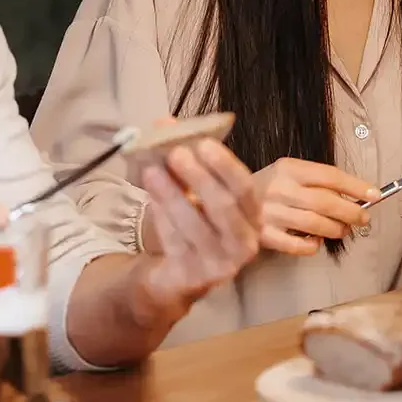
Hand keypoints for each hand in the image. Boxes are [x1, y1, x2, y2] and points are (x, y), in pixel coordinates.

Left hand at [133, 139, 260, 316]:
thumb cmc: (193, 224)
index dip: (225, 166)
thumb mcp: (192, 191)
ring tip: (152, 170)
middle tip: (175, 152)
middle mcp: (244, 243)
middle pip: (224, 208)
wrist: (179, 275)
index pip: (245, 189)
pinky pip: (177, 244)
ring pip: (196, 226)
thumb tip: (164, 123)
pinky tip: (150, 198)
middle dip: (199, 178)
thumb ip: (184, 158)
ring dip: (173, 195)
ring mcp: (221, 265)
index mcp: (251, 217)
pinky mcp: (195, 279)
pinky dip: (163, 219)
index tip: (203, 143)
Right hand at [252, 158, 378, 255]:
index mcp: (287, 168)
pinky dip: (312, 246)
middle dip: (351, 212)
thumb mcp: (288, 173)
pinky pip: (297, 246)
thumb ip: (317, 182)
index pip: (329, 176)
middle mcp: (279, 189)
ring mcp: (269, 214)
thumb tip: (356, 196)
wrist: (222, 198)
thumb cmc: (266, 186)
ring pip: (315, 225)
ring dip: (336, 229)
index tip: (375, 195)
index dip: (356, 186)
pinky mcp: (263, 236)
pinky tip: (316, 242)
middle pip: (325, 202)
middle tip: (363, 218)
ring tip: (343, 230)